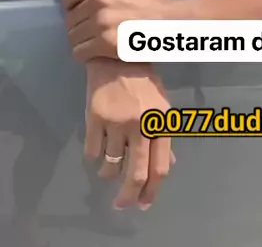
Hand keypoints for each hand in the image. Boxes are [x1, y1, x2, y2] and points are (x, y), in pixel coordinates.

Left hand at [62, 0, 175, 61]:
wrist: (170, 23)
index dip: (73, 7)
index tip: (83, 14)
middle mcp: (97, 0)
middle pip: (70, 19)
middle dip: (78, 26)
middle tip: (91, 31)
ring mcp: (100, 22)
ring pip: (73, 37)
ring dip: (80, 41)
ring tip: (93, 42)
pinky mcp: (104, 44)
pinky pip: (79, 52)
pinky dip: (85, 55)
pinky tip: (96, 53)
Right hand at [85, 57, 174, 209]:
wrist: (116, 57)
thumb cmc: (142, 82)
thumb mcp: (161, 105)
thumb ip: (163, 134)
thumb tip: (169, 163)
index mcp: (161, 122)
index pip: (160, 167)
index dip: (152, 190)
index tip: (144, 203)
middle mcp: (141, 125)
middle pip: (137, 174)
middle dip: (129, 196)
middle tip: (122, 205)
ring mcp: (117, 123)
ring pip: (111, 166)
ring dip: (108, 174)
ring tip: (108, 168)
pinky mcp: (95, 119)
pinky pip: (92, 153)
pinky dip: (94, 157)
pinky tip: (97, 148)